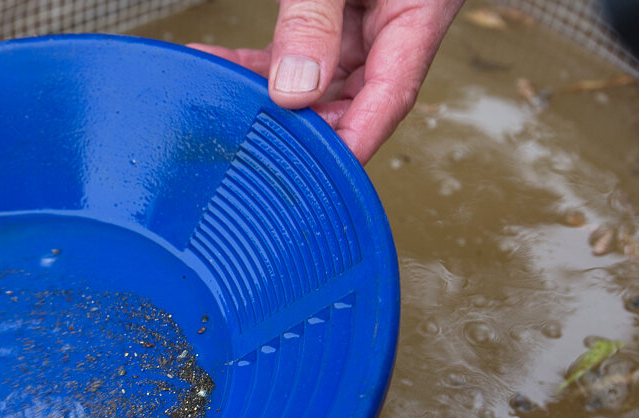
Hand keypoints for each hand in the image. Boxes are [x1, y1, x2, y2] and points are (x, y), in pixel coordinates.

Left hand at [191, 0, 464, 162]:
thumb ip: (315, 18)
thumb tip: (294, 89)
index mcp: (419, 13)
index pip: (387, 101)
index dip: (352, 146)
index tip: (316, 179)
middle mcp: (397, 23)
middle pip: (353, 99)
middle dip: (303, 127)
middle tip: (251, 145)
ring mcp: (369, 18)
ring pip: (321, 77)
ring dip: (271, 94)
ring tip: (220, 105)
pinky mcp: (341, 9)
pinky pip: (302, 46)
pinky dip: (262, 61)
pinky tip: (219, 65)